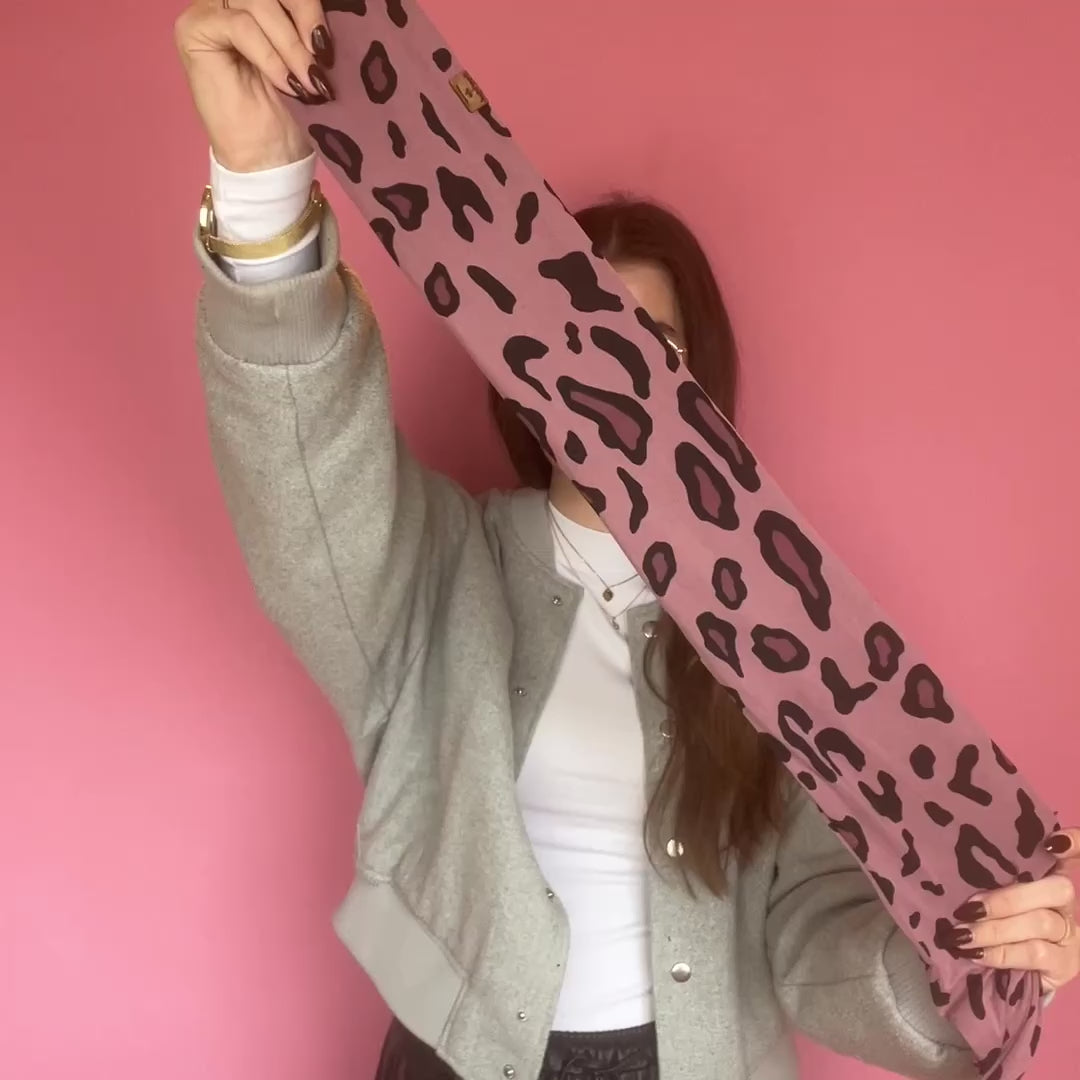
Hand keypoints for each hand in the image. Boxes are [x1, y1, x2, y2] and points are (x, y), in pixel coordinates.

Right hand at [175, 0, 334, 172]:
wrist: (266, 159)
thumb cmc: (289, 115)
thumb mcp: (310, 60)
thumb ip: (310, 25)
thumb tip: (339, 5)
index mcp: (260, 2)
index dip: (309, 6)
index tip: (329, 46)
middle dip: (304, 16)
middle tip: (322, 60)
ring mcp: (209, 11)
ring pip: (257, 1)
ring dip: (289, 44)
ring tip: (306, 82)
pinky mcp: (194, 29)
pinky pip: (239, 26)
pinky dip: (269, 55)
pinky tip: (286, 84)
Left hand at [950, 829, 1078, 992]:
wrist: (1012, 975)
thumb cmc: (992, 921)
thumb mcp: (988, 894)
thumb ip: (986, 878)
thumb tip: (951, 866)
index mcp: (1050, 875)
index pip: (1073, 854)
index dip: (1074, 843)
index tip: (1052, 841)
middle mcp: (1065, 901)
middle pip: (1056, 889)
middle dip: (1007, 899)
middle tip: (967, 908)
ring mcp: (1069, 933)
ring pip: (1040, 923)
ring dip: (994, 929)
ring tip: (962, 934)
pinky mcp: (1065, 964)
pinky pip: (1034, 954)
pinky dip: (1001, 953)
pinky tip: (977, 954)